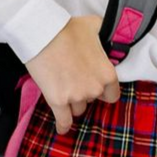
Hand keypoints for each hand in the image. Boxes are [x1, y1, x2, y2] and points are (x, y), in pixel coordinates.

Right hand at [23, 15, 119, 134]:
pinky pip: (63, 120)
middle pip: (92, 101)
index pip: (112, 95)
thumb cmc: (69, 30)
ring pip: (77, 109)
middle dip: (84, 93)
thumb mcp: (97, 28)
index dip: (103, 92)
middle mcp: (95, 88)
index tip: (96, 88)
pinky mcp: (58, 101)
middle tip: (74, 81)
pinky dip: (63, 125)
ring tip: (63, 90)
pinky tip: (62, 129)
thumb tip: (109, 32)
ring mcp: (76, 96)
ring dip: (71, 103)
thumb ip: (105, 35)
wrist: (44, 35)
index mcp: (108, 74)